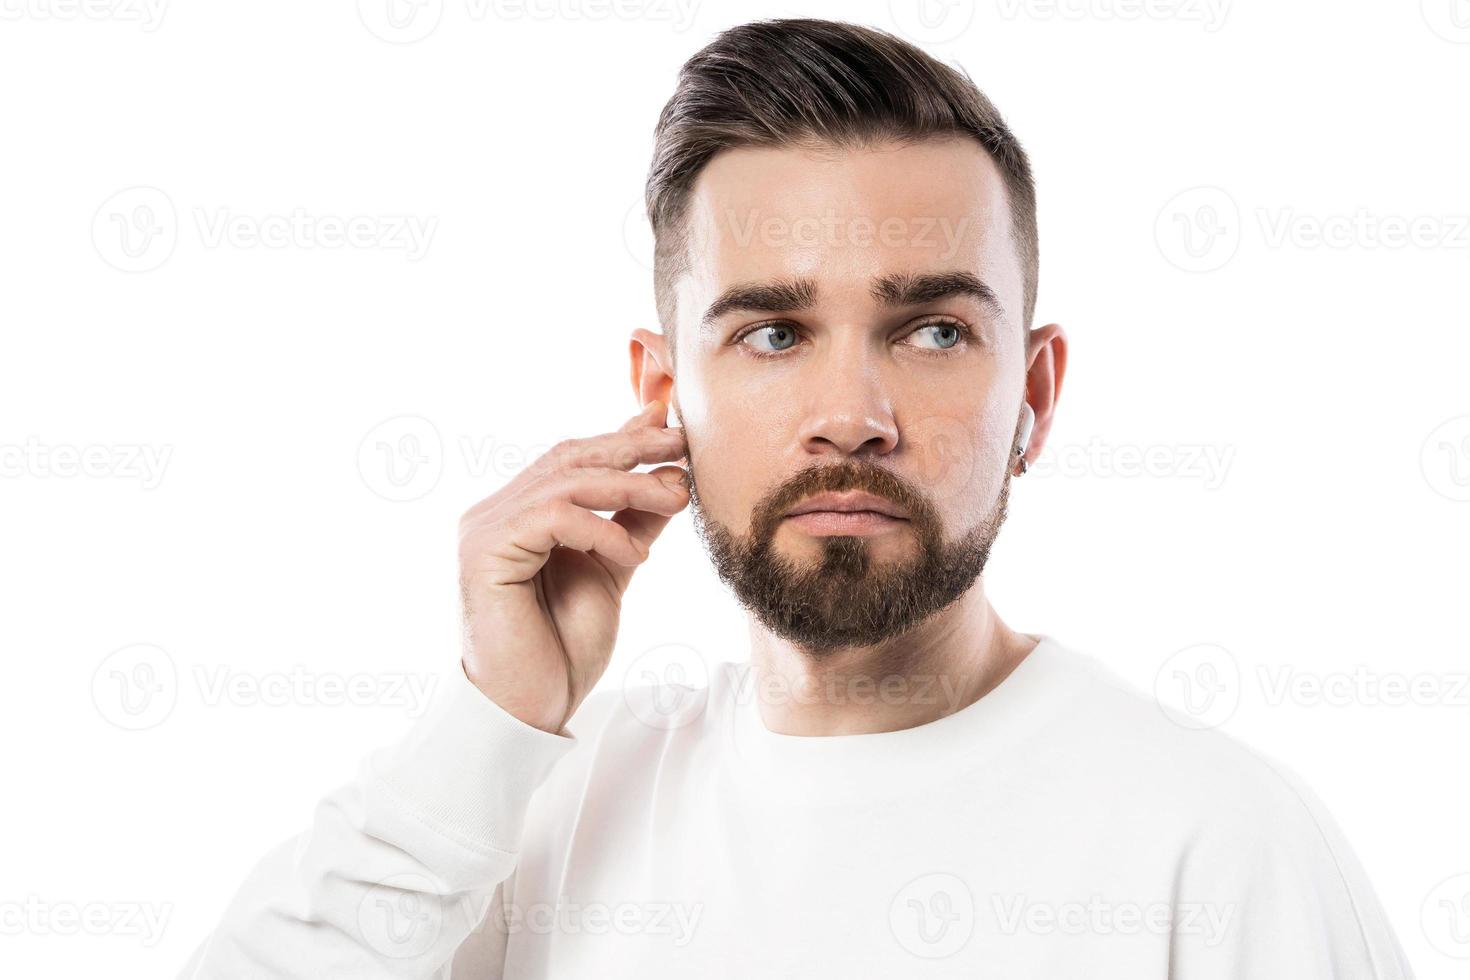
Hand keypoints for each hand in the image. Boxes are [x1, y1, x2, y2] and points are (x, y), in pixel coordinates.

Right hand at [457, 401, 688, 732]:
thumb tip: (671, 477)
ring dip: (629, 484)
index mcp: (520, 513)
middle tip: (682, 443)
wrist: (531, 708)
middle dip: (631, 447)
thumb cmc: (561, 648)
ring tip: (676, 499)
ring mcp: (485, 528)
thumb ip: (633, 523)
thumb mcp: (612, 571)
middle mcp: (496, 512)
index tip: (671, 424)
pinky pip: (552, 516)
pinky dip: (601, 528)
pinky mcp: (486, 551)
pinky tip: (635, 554)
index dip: (623, 437)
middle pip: (569, 457)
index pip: (574, 459)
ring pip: (565, 481)